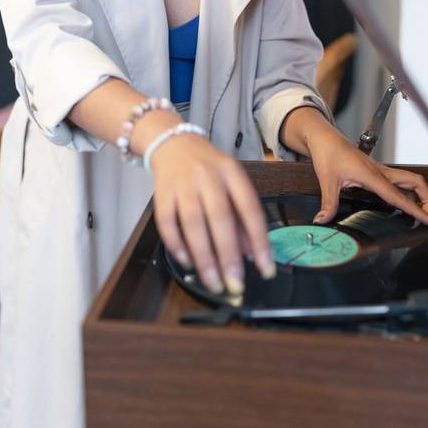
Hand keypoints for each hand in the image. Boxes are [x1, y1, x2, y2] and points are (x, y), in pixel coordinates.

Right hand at [150, 133, 274, 294]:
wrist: (173, 142)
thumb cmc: (208, 168)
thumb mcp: (231, 182)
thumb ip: (241, 216)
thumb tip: (251, 253)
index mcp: (232, 173)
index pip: (249, 208)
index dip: (259, 241)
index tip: (266, 269)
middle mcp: (207, 176)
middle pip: (219, 218)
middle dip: (228, 255)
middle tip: (236, 284)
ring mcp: (182, 184)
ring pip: (193, 224)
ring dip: (204, 257)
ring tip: (214, 282)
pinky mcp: (161, 193)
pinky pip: (167, 223)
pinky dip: (177, 246)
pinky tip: (188, 263)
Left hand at [305, 123, 427, 226]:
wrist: (324, 137)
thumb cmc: (328, 152)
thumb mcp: (326, 180)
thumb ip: (328, 203)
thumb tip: (323, 220)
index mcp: (371, 175)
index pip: (399, 197)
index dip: (416, 210)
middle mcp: (380, 172)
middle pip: (415, 182)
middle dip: (427, 198)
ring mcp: (379, 170)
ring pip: (408, 180)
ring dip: (419, 194)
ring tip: (420, 211)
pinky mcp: (375, 170)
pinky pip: (397, 181)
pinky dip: (406, 191)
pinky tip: (402, 201)